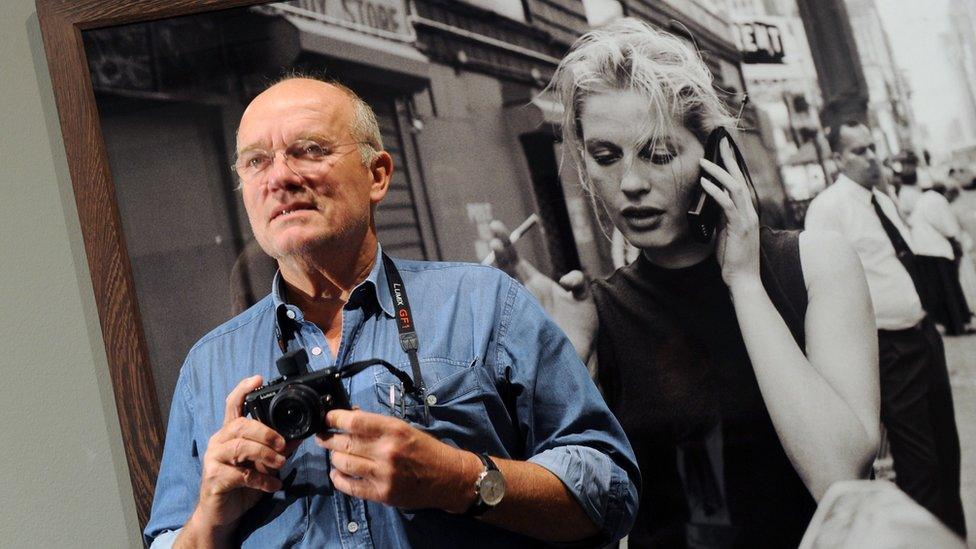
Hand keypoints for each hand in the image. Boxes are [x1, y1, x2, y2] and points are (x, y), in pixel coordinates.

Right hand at [187, 376, 295, 536]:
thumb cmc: (241, 485)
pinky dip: (262, 480)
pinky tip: (273, 485)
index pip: (232, 405)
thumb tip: (298, 437)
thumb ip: (276, 449)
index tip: (258, 378)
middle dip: (266, 432)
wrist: (220, 515)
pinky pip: (241, 474)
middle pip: (241, 425)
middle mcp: (219, 441)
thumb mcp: (263, 464)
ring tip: (281, 463)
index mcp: (229, 433)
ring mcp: (213, 459)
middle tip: (283, 444)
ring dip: (265, 454)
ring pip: (240, 447)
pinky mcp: (214, 478)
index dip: (243, 390)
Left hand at [318, 409, 478, 512]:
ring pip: (343, 463)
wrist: (448, 478)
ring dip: (334, 457)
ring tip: (335, 454)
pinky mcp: (382, 494)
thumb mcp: (405, 429)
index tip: (327, 418)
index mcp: (394, 430)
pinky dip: (338, 478)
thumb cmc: (427, 450)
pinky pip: (349, 486)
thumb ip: (377, 424)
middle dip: (328, 438)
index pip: (355, 421)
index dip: (335, 418)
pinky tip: (337, 472)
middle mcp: (387, 451)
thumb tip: (350, 416)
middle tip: (323, 437)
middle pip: (344, 442)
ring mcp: (383, 474)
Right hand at [488, 221, 597, 360]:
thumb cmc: (581, 327)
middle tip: (492, 237)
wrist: (581, 355)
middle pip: (504, 270)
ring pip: (501, 289)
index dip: (505, 244)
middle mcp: (523, 296)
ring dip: (497, 274)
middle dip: (499, 253)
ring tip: (493, 255)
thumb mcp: (585, 298)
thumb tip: (565, 279)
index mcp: (536, 286)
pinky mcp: (521, 328)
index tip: (495, 227)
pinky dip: (497, 303)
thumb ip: (578, 281)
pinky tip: (493, 288)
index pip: (515, 261)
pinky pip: (505, 314)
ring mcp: (520, 311)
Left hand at [699, 137, 760, 289]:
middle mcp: (749, 211)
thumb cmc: (733, 258)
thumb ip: (721, 216)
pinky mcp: (739, 227)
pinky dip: (715, 192)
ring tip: (703, 161)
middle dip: (728, 158)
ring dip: (718, 172)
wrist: (743, 279)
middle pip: (738, 177)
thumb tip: (709, 202)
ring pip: (734, 187)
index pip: (738, 181)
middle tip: (719, 140)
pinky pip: (727, 205)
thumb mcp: (725, 232)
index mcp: (746, 211)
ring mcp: (746, 218)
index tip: (722, 148)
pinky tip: (705, 184)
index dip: (731, 164)